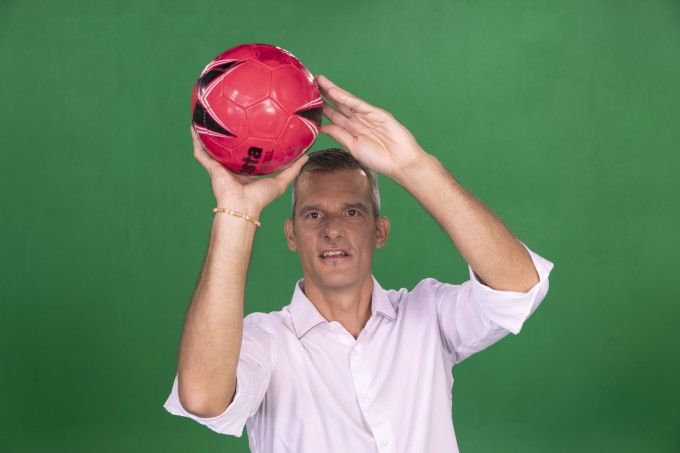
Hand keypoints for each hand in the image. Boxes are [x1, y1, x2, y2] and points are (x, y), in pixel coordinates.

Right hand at [191, 125, 308, 211]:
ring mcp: (221, 165)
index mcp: (248, 168)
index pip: (249, 149)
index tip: (254, 121)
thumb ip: (294, 168)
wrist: (243, 207)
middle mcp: (233, 165)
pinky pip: (201, 151)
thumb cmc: (261, 198)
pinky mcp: (211, 167)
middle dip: (229, 130)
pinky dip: (196, 139)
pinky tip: (193, 126)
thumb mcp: (281, 180)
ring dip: (209, 131)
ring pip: (213, 145)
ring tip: (207, 114)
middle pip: (230, 144)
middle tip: (230, 111)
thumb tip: (307, 155)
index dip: (251, 137)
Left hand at [316, 75, 429, 179]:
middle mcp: (358, 121)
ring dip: (333, 91)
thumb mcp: (353, 147)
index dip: (321, 108)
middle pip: (338, 105)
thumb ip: (339, 135)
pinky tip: (334, 92)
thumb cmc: (380, 159)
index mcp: (352, 131)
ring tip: (319, 81)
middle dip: (324, 95)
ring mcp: (368, 116)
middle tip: (310, 84)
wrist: (401, 162)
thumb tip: (321, 127)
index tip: (307, 102)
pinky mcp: (377, 113)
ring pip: (346, 101)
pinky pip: (358, 104)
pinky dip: (346, 98)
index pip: (334, 117)